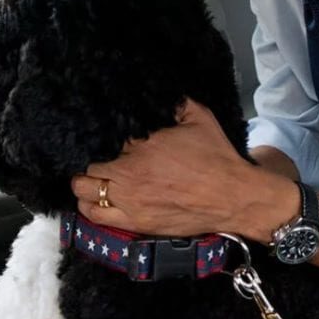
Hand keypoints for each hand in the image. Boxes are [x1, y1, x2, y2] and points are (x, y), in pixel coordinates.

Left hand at [70, 98, 292, 238]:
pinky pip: (99, 218)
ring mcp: (130, 204)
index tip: (116, 145)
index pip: (106, 145)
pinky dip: (93, 210)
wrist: (232, 196)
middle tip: (100, 165)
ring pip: (85, 199)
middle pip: (87, 173)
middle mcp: (128, 178)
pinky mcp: (137, 225)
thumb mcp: (199, 118)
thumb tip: (165, 94)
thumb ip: (177, 103)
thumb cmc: (216, 157)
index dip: (109, 145)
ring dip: (86, 190)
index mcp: (139, 150)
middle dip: (90, 168)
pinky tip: (98, 204)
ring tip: (94, 186)